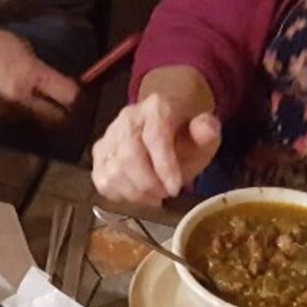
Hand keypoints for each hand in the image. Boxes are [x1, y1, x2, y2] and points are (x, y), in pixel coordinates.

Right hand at [0, 19, 79, 126]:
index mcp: (31, 76)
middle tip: (66, 109)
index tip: (80, 96)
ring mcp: (4, 116)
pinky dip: (15, 113)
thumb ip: (39, 68)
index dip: (80, 99)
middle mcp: (20, 102)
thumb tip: (52, 82)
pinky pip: (11, 121)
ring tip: (28, 98)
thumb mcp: (19, 46)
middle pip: (56, 121)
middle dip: (65, 117)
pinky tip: (6, 99)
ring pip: (32, 121)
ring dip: (36, 113)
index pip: (69, 96)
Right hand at [92, 93, 221, 204]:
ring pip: (113, 173)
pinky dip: (119, 195)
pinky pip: (102, 181)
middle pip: (128, 157)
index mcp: (156, 108)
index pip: (155, 137)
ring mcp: (108, 136)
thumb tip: (205, 129)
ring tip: (153, 198)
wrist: (163, 126)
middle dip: (148, 185)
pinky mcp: (98, 153)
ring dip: (134, 193)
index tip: (174, 189)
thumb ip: (207, 132)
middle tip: (164, 196)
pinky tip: (136, 195)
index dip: (164, 166)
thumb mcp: (204, 133)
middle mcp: (127, 119)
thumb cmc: (184, 136)